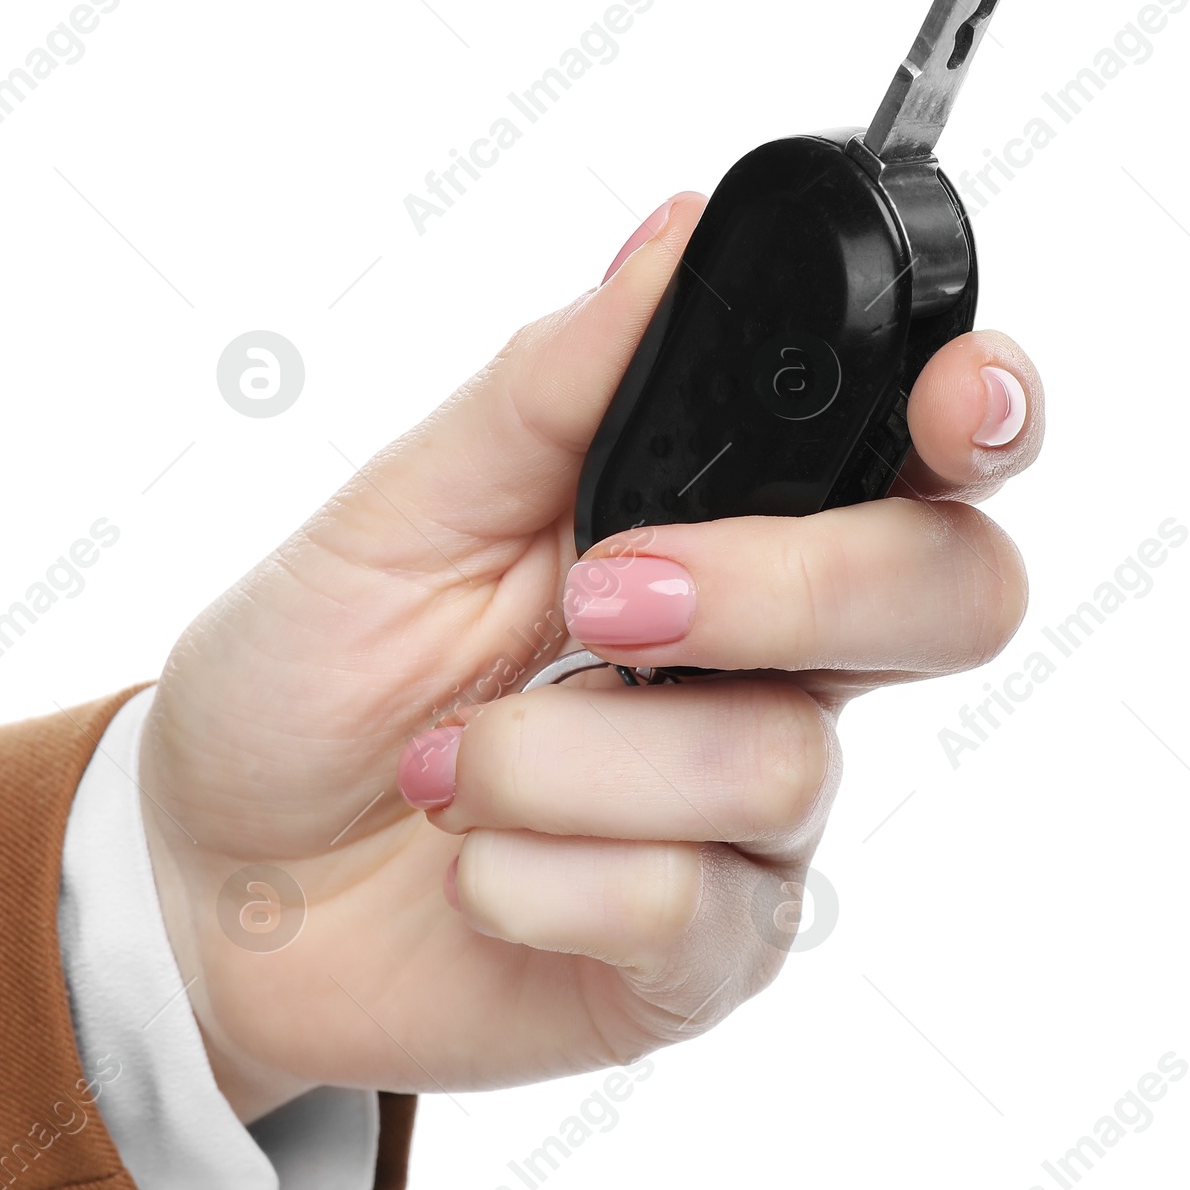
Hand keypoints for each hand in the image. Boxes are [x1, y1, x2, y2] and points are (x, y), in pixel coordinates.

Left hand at [137, 194, 1043, 1120]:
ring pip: (776, 762)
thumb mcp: (402, 509)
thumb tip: (674, 232)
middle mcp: (769, 673)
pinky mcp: (698, 957)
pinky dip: (535, 872)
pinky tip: (471, 865)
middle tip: (602, 598)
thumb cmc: (307, 678)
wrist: (211, 875)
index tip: (952, 396)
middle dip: (786, 586)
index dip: (978, 416)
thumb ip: (553, 388)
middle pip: (947, 598)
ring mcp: (745, 825)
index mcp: (720, 535)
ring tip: (447, 764)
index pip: (923, 466)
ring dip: (561, 755)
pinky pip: (684, 904)